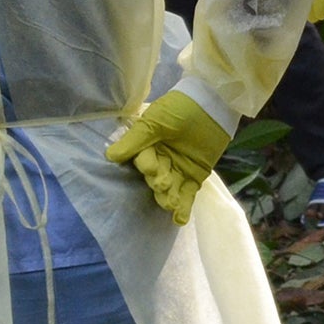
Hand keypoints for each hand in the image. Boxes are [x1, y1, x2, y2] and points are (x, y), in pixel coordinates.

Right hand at [105, 90, 232, 223]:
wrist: (213, 104)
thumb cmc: (181, 108)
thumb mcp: (155, 120)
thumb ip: (135, 139)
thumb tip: (110, 156)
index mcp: (146, 145)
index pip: (142, 159)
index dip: (146, 164)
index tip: (150, 166)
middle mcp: (159, 159)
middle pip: (154, 176)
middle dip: (158, 181)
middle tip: (163, 183)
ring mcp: (177, 169)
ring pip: (169, 189)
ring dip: (168, 197)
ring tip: (171, 203)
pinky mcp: (194, 176)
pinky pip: (187, 195)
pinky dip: (183, 207)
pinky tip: (179, 218)